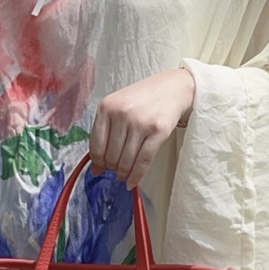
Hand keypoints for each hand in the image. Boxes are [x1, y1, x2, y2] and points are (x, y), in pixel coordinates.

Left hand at [89, 67, 195, 187]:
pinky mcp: (158, 130)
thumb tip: (95, 168)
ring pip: (126, 160)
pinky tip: (132, 181)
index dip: (97, 160)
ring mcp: (140, 122)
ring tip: (124, 176)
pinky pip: (143, 161)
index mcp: (106, 106)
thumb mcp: (119, 108)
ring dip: (123, 173)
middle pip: (110, 155)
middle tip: (116, 170)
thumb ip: (105, 134)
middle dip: (112, 167)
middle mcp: (121, 113)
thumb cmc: (143, 98)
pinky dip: (136, 175)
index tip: (100, 167)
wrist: (173, 87)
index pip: (95, 144)